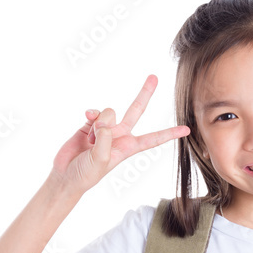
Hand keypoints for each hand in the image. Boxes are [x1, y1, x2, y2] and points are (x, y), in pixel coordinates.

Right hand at [50, 75, 189, 193]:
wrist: (66, 175)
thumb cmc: (86, 174)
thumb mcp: (99, 160)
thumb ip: (104, 138)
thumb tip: (104, 119)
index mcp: (128, 148)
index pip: (153, 139)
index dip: (169, 134)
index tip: (186, 130)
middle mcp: (120, 135)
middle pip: (136, 110)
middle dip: (144, 93)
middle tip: (154, 77)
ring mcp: (105, 128)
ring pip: (109, 111)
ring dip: (99, 123)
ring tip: (90, 140)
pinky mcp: (90, 123)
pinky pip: (95, 111)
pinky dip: (91, 115)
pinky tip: (87, 120)